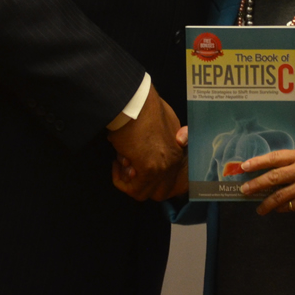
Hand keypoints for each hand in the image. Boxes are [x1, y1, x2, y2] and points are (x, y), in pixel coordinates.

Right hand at [107, 85, 187, 201]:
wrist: (133, 101)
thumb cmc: (139, 107)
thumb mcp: (155, 123)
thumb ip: (155, 142)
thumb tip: (138, 159)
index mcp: (178, 148)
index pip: (172, 179)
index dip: (153, 179)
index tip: (137, 168)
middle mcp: (175, 159)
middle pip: (160, 191)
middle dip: (141, 184)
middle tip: (128, 166)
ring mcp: (164, 166)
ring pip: (145, 193)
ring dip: (129, 182)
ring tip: (121, 162)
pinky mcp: (150, 169)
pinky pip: (133, 190)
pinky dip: (120, 180)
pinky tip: (115, 163)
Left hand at [239, 149, 294, 216]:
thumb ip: (292, 162)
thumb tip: (267, 170)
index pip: (275, 157)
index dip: (257, 162)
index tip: (244, 167)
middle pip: (273, 176)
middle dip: (256, 184)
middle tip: (244, 189)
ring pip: (277, 195)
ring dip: (265, 202)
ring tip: (259, 208)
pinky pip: (286, 206)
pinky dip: (278, 208)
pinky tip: (275, 210)